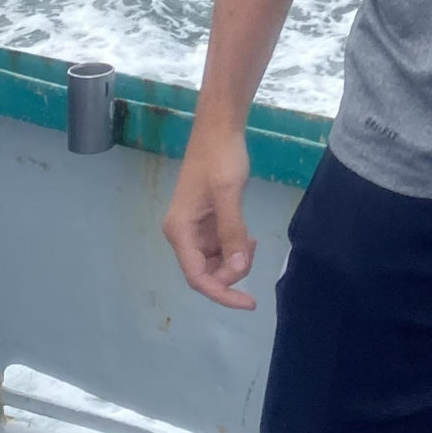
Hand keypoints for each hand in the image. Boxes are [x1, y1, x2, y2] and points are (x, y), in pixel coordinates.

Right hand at [162, 119, 258, 308]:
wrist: (219, 129)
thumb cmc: (221, 157)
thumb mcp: (228, 194)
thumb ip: (232, 233)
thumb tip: (239, 270)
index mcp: (179, 231)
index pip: (198, 278)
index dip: (223, 294)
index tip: (249, 303)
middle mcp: (182, 234)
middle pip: (206, 273)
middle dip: (232, 272)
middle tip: (252, 247)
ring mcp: (194, 229)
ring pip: (214, 263)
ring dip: (234, 260)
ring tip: (250, 238)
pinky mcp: (205, 222)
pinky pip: (220, 248)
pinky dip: (235, 248)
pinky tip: (247, 236)